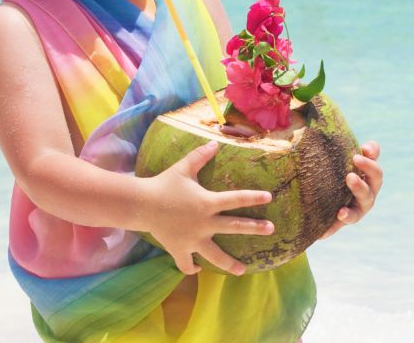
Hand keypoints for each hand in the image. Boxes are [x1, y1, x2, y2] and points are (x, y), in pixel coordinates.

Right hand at [143, 141, 273, 275]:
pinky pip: (187, 264)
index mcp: (207, 202)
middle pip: (234, 227)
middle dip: (255, 228)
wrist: (142, 204)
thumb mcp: (183, 167)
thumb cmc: (164, 183)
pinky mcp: (180, 250)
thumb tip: (215, 143)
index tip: (269, 197)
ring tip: (243, 269)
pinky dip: (192, 268)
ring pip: (215, 255)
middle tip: (271, 229)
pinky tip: (198, 268)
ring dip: (230, 264)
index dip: (253, 197)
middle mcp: (204, 223)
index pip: (235, 199)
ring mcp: (193, 240)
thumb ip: (200, 156)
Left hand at [319, 140, 382, 239]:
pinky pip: (351, 218)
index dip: (373, 150)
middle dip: (369, 167)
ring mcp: (360, 203)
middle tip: (356, 158)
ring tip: (350, 178)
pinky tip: (339, 215)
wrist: (315, 204)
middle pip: (377, 176)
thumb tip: (304, 114)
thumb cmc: (321, 172)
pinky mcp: (349, 217)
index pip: (373, 155)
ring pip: (367, 197)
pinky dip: (346, 216)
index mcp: (363, 168)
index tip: (365, 146)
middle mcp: (367, 185)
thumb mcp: (321, 156)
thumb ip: (319, 139)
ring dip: (360, 188)